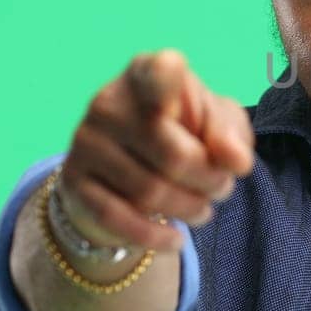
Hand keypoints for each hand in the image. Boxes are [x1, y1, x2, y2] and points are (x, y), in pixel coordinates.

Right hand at [56, 48, 255, 252]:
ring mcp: (86, 140)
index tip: (174, 109)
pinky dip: (154, 235)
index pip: (160, 70)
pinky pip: (118, 217)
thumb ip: (230, 134)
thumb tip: (237, 162)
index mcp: (147, 73)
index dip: (169, 85)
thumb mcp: (216, 124)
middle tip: (222, 188)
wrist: (127, 167)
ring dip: (190, 208)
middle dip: (211, 181)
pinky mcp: (73, 180)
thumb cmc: (184, 133)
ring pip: (150, 191)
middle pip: (175, 156)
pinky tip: (176, 239)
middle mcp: (110, 101)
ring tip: (204, 208)